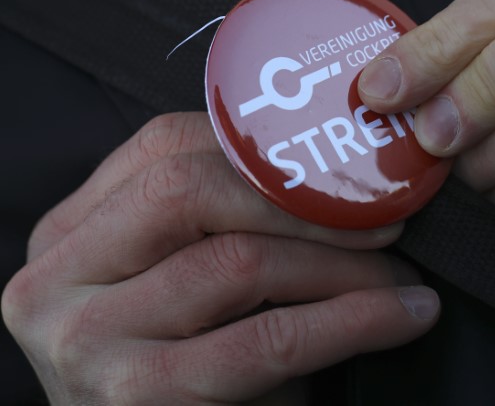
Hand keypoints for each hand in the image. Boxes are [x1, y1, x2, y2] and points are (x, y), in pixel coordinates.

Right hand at [2, 112, 438, 404]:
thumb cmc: (185, 362)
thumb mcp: (180, 281)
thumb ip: (217, 222)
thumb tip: (332, 169)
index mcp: (69, 234)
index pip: (165, 146)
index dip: (265, 147)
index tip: (344, 166)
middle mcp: (57, 280)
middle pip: (190, 190)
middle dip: (305, 200)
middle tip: (383, 217)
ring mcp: (87, 341)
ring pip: (239, 262)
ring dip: (343, 263)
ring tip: (399, 273)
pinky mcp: (138, 396)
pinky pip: (268, 340)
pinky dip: (353, 320)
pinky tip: (405, 314)